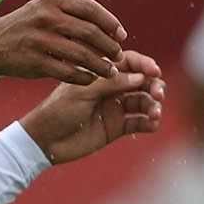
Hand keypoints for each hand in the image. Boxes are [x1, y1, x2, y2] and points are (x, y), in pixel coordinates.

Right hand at [0, 0, 126, 85]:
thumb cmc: (28, 26)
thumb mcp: (46, 9)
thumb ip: (73, 13)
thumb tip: (110, 28)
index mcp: (53, 0)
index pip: (91, 9)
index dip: (111, 23)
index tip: (121, 36)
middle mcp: (46, 16)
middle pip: (90, 32)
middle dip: (109, 47)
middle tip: (119, 57)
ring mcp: (39, 39)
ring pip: (82, 54)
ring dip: (101, 65)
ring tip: (110, 72)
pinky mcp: (35, 61)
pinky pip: (67, 72)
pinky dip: (83, 78)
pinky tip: (91, 80)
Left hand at [19, 50, 165, 164]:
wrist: (45, 141)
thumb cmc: (58, 110)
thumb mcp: (82, 93)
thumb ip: (111, 84)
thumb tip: (141, 78)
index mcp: (100, 74)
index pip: (129, 63)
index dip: (145, 65)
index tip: (155, 71)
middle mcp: (110, 89)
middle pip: (141, 82)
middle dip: (154, 85)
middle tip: (158, 93)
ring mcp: (114, 108)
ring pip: (143, 102)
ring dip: (153, 105)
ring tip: (154, 113)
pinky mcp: (116, 128)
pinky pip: (138, 122)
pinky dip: (149, 122)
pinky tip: (152, 123)